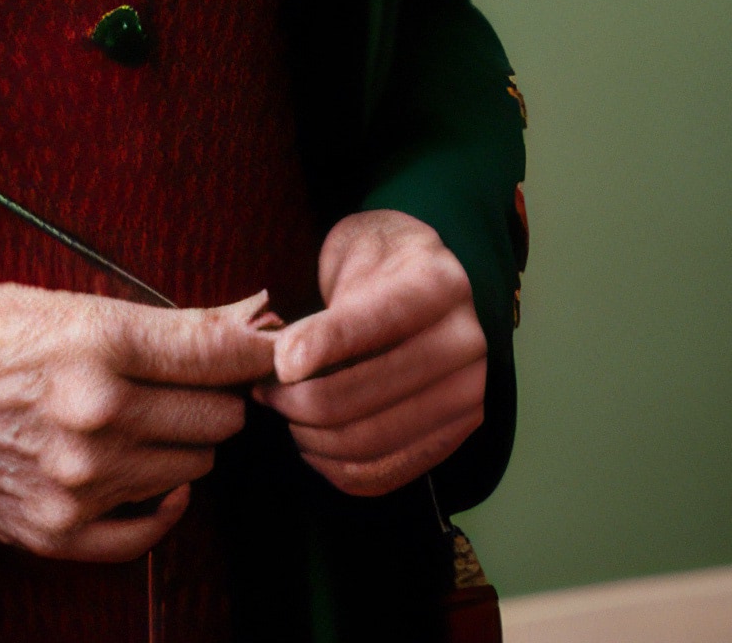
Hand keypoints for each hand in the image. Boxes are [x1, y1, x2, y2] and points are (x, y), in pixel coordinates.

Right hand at [0, 281, 280, 561]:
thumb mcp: (63, 300)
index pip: (218, 356)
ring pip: (191, 468)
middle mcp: (94, 419)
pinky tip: (146, 470)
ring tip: (144, 413)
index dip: (254, 349)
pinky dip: (161, 501)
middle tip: (185, 376)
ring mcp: (76, 484)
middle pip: (217, 417)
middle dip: (214, 393)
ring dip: (181, 440)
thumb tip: (253, 313)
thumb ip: (167, 321)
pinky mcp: (56, 532)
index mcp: (95, 345)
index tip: (267, 345)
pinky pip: (150, 531)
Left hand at [256, 209, 484, 497]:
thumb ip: (329, 311)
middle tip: (263, 391)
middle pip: (366, 392)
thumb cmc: (377, 266)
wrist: (426, 283)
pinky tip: (311, 446)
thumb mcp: (354, 257)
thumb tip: (285, 369)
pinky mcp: (455, 437)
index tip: (277, 363)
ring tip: (284, 412)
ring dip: (312, 437)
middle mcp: (463, 343)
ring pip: (371, 440)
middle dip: (299, 400)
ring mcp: (467, 395)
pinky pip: (388, 473)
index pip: (372, 324)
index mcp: (439, 285)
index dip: (318, 346)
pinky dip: (338, 469)